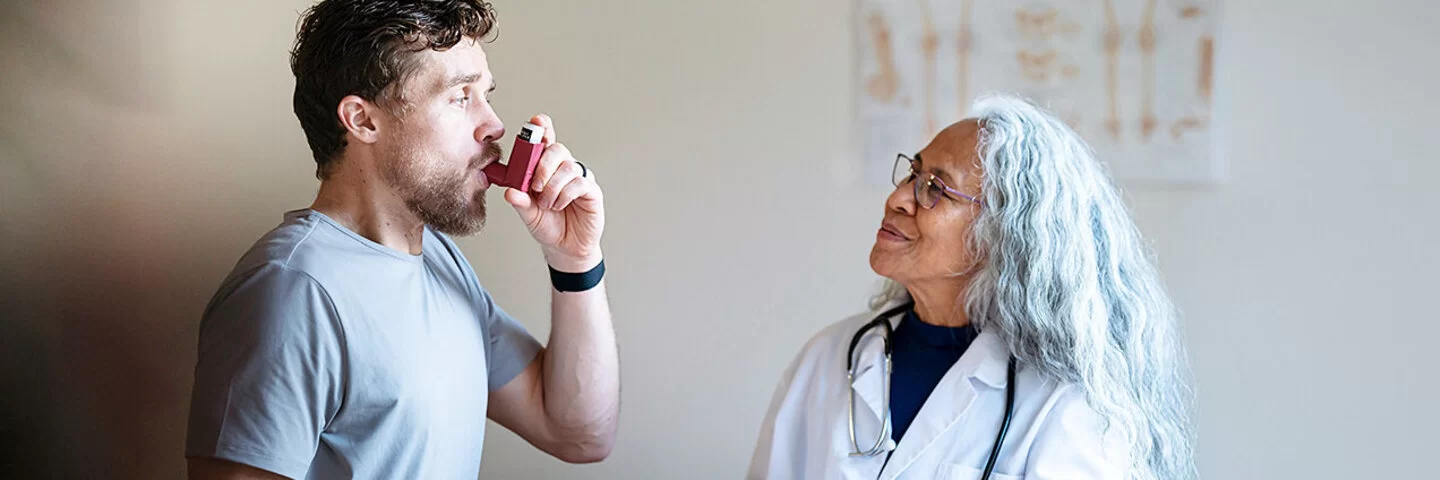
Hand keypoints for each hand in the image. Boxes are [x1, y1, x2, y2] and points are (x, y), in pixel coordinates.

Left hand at [503, 114, 604, 271]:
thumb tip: (510, 191)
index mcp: (546, 168)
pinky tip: (559, 205)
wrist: (564, 248)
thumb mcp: (528, 213)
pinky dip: (565, 194)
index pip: (546, 141)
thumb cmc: (548, 226)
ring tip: (547, 203)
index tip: (535, 123)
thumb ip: (520, 200)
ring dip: (552, 186)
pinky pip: (580, 183)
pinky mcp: (592, 191)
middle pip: (557, 149)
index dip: (542, 129)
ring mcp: (579, 178)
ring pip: (568, 166)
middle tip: (534, 185)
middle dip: (542, 165)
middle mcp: (563, 169)